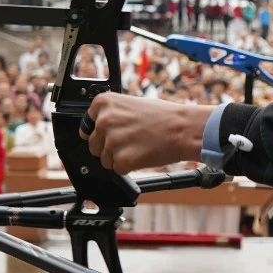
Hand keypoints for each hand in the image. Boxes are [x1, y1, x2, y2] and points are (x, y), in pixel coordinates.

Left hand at [82, 94, 211, 174]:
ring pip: (105, 159)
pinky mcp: (121, 159)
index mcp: (104, 103)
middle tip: (132, 141)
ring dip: (120, 158)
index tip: (113, 133)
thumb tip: (98, 129)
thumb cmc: (164, 116)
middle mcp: (104, 120)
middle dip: (110, 147)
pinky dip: (129, 167)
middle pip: (94, 145)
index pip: (88, 125)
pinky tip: (143, 155)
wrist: (184, 129)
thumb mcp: (132, 104)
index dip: (102, 132)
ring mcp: (112, 141)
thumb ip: (112, 114)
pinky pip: (118, 169)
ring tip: (140, 147)